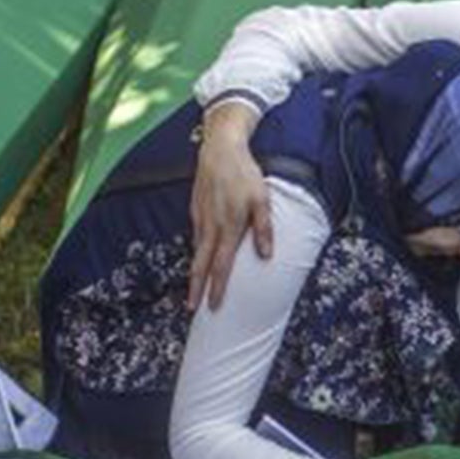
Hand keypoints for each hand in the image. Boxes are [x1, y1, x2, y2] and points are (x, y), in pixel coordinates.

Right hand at [189, 101, 271, 309]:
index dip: (217, 287)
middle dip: (196, 288)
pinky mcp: (195, 210)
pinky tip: (199, 258)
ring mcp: (200, 218)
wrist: (220, 150)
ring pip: (196, 251)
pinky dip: (196, 251)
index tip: (214, 305)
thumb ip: (264, 229)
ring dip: (195, 272)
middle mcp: (211, 226)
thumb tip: (266, 256)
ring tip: (194, 290)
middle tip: (193, 308)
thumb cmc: (245, 174)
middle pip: (201, 264)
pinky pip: (196, 236)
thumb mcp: (262, 199)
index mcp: (229, 227)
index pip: (221, 265)